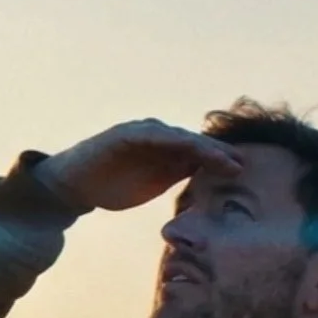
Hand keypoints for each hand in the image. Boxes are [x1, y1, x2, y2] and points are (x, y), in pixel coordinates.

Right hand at [35, 120, 242, 212]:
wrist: (75, 184)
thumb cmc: (114, 185)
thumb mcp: (154, 183)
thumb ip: (178, 174)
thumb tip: (208, 177)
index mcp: (167, 150)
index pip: (199, 153)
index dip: (221, 160)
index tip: (242, 171)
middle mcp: (158, 136)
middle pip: (194, 142)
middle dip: (218, 153)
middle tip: (241, 165)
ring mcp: (142, 133)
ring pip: (177, 137)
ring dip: (200, 147)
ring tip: (221, 158)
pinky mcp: (124, 134)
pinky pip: (150, 135)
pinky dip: (168, 139)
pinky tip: (185, 147)